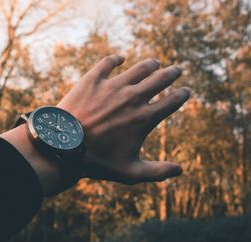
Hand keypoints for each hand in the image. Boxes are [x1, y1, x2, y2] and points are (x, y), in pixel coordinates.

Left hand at [58, 55, 189, 184]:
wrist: (64, 146)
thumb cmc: (98, 162)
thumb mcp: (130, 172)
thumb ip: (158, 172)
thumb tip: (181, 170)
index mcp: (145, 118)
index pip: (172, 101)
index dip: (182, 95)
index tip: (186, 91)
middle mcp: (133, 98)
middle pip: (160, 79)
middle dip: (172, 73)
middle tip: (177, 70)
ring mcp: (113, 86)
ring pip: (139, 69)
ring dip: (151, 65)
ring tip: (155, 63)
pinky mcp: (93, 79)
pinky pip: (108, 63)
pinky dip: (116, 59)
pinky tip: (120, 58)